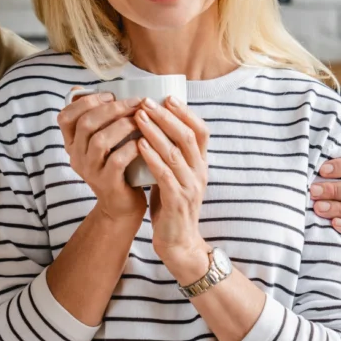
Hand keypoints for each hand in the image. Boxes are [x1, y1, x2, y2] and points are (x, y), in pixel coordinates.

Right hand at [58, 92, 146, 225]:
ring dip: (123, 125)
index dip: (86, 101)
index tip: (109, 94)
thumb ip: (100, 119)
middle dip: (112, 108)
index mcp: (72, 143)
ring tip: (141, 118)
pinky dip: (131, 147)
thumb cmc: (117, 166)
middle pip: (86, 124)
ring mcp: (90, 171)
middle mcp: (76, 156)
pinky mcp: (107, 183)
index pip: (65, 116)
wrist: (121, 205)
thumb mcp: (104, 142)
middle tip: (135, 101)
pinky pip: (117, 160)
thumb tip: (97, 89)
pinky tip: (144, 140)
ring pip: (100, 140)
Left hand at [134, 97, 210, 283]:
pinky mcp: (178, 201)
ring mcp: (191, 186)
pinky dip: (152, 157)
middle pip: (188, 136)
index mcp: (201, 164)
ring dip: (156, 132)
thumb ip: (171, 155)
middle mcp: (200, 172)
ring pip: (176, 152)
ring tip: (139, 116)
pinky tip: (139, 145)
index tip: (168, 97)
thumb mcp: (176, 176)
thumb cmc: (172, 206)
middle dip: (167, 116)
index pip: (201, 131)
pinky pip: (165, 174)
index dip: (186, 112)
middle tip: (147, 101)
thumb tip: (154, 127)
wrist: (178, 243)